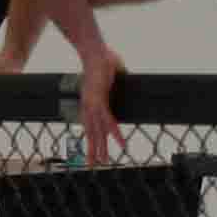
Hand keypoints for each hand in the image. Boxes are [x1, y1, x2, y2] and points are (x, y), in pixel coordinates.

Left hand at [75, 49, 120, 166]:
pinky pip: (108, 120)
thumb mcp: (114, 72)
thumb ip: (119, 77)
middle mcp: (90, 106)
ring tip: (102, 162)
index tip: (94, 151)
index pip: (92, 125)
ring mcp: (93, 104)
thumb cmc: (104, 59)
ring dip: (101, 147)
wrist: (95, 51)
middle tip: (93, 165)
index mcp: (91, 102)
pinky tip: (121, 143)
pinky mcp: (99, 100)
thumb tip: (125, 75)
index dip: (93, 139)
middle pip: (92, 133)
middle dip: (92, 150)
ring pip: (97, 131)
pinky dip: (115, 132)